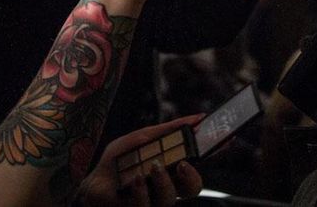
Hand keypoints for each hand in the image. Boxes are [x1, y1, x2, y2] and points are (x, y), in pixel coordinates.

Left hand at [77, 116, 203, 206]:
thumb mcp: (140, 139)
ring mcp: (152, 203)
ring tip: (153, 166)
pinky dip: (141, 191)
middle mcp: (166, 189)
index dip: (214, 154)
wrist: (91, 184)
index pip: (198, 164)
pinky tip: (135, 180)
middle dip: (192, 177)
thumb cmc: (118, 163)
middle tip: (183, 164)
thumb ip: (165, 131)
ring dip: (163, 182)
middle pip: (191, 188)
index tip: (225, 140)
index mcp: (171, 171)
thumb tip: (195, 119)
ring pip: (169, 199)